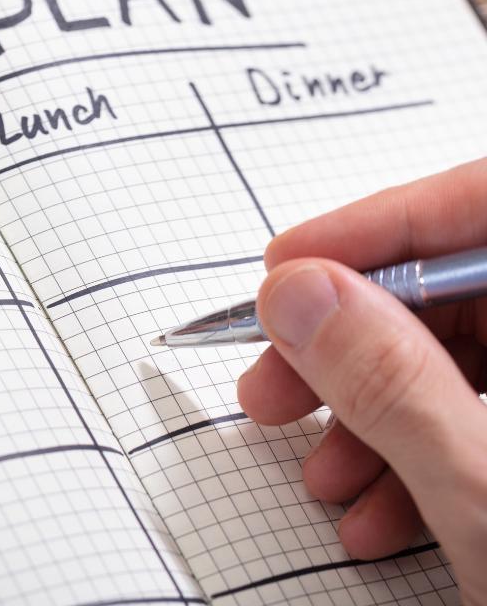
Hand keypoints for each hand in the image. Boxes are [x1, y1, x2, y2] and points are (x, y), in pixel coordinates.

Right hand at [237, 159, 486, 598]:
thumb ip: (392, 382)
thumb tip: (301, 291)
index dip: (382, 226)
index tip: (287, 267)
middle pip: (472, 292)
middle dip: (354, 342)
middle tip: (273, 381)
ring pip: (469, 363)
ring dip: (374, 417)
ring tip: (317, 472)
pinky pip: (484, 422)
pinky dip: (417, 461)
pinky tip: (374, 512)